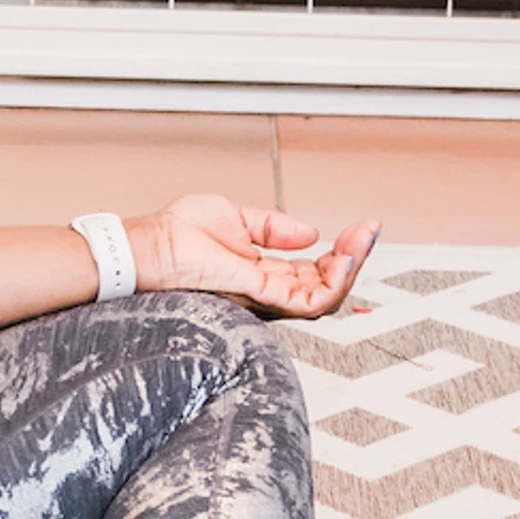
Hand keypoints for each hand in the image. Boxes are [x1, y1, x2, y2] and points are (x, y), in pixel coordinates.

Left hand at [133, 194, 377, 319]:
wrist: (150, 244)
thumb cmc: (177, 234)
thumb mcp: (237, 217)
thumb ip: (274, 227)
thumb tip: (309, 232)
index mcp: (263, 273)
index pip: (316, 271)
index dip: (344, 251)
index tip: (361, 227)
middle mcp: (267, 290)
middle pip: (328, 286)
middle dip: (357, 257)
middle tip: (370, 230)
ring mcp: (264, 297)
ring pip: (325, 297)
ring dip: (352, 268)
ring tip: (363, 240)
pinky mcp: (258, 295)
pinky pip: (308, 300)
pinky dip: (334, 280)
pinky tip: (347, 255)